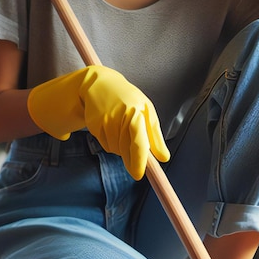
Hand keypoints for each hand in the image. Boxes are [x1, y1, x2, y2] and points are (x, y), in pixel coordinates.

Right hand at [28, 66, 168, 179]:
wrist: (100, 84)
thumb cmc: (128, 99)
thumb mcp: (146, 112)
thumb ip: (155, 137)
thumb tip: (164, 157)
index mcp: (137, 113)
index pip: (139, 142)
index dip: (139, 160)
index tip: (139, 174)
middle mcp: (120, 117)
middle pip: (126, 150)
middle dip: (130, 156)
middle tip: (133, 148)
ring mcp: (105, 121)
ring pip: (115, 149)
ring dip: (120, 147)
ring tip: (121, 129)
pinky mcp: (94, 125)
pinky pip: (105, 144)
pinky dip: (110, 142)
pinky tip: (111, 128)